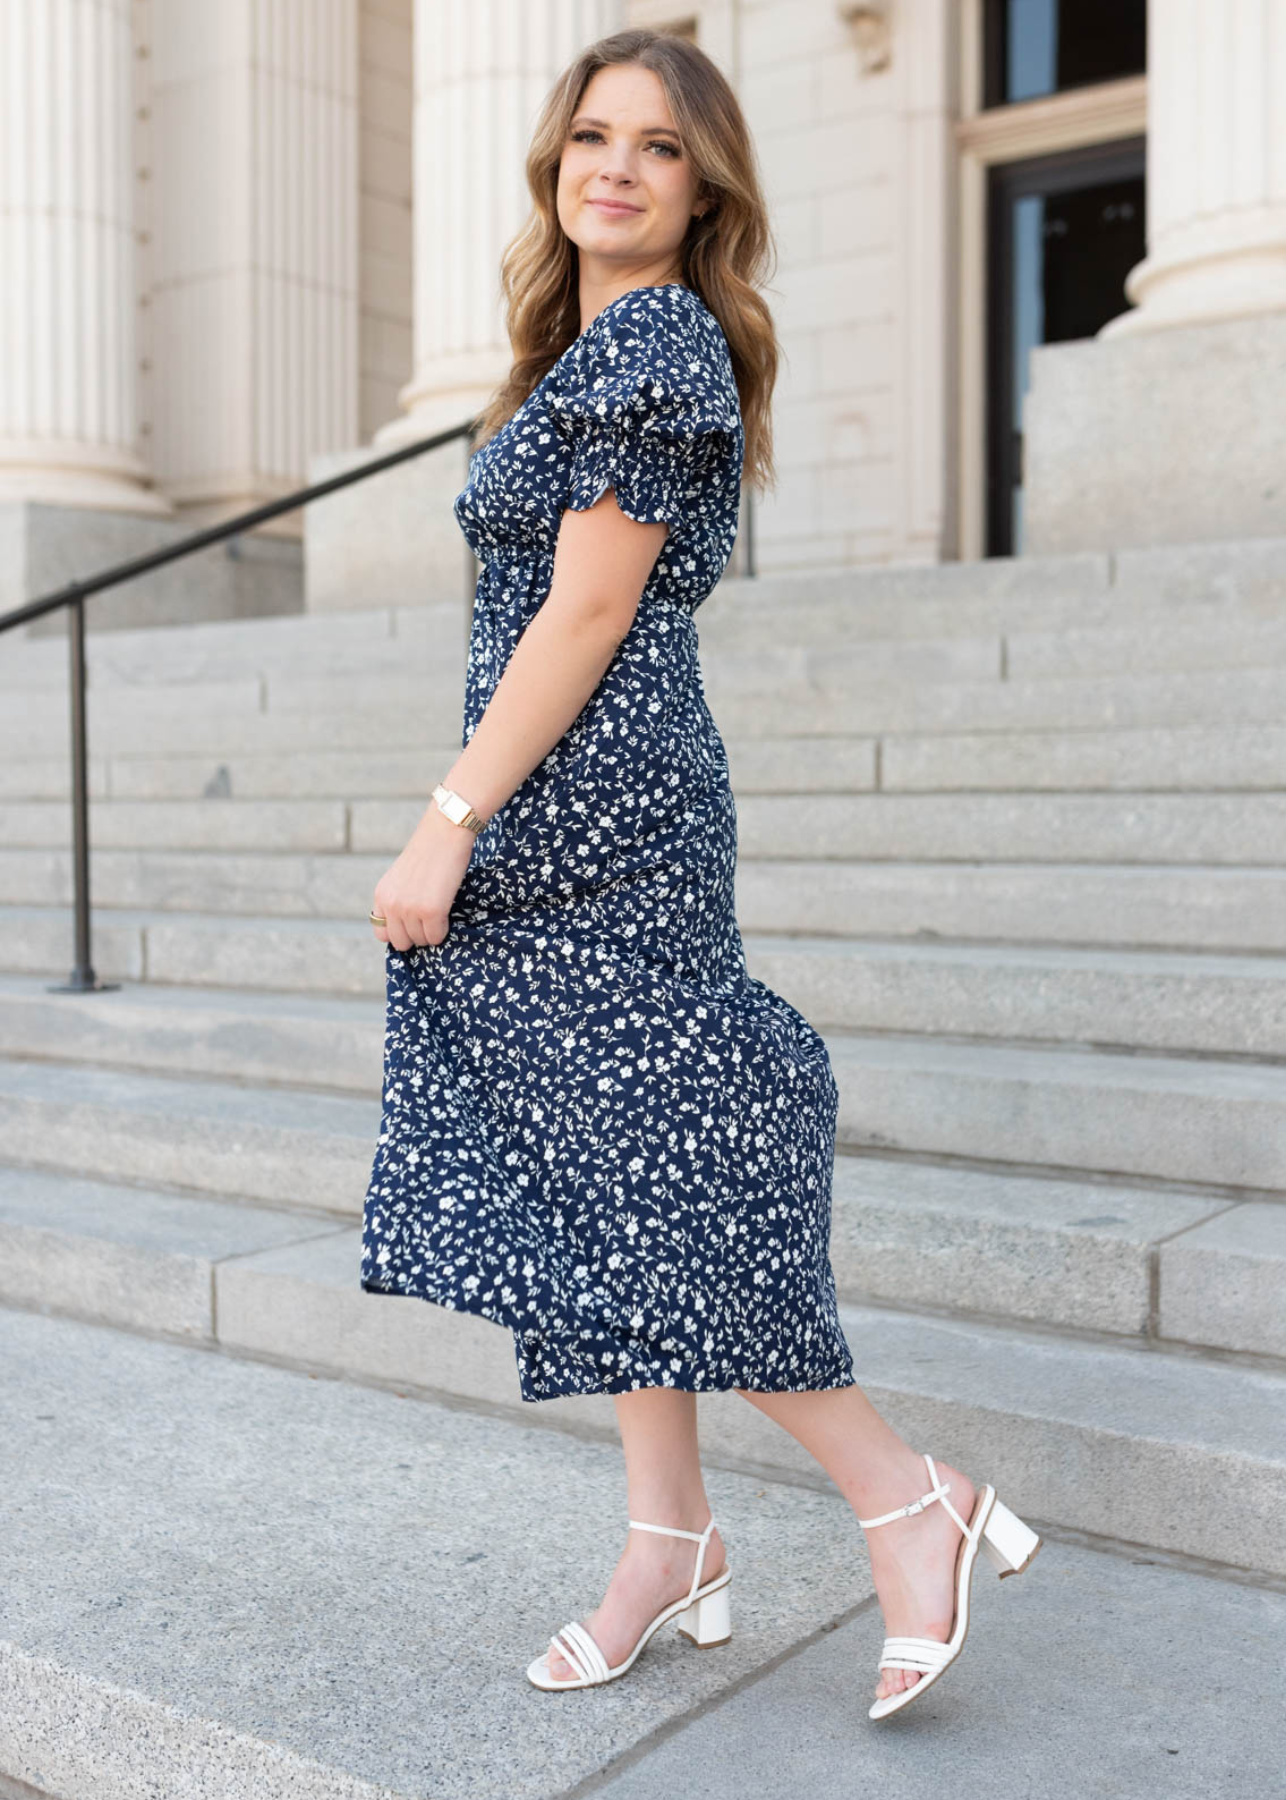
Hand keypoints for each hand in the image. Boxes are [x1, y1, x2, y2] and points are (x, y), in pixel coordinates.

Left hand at [371, 803, 479, 950]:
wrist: (445, 832)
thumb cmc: (429, 851)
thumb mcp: (401, 877)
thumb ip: (397, 899)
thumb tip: (405, 926)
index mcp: (381, 895)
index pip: (381, 933)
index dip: (399, 931)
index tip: (413, 923)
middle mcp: (391, 904)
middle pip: (401, 942)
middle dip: (416, 935)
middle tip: (430, 918)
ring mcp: (409, 909)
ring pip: (420, 941)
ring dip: (432, 931)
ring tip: (440, 910)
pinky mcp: (431, 911)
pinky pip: (436, 937)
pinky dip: (443, 930)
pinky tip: (446, 912)